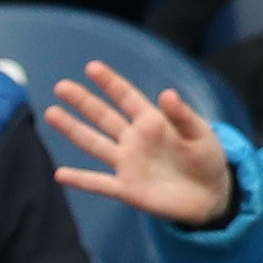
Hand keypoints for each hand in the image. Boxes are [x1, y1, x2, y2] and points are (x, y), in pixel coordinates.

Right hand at [40, 63, 240, 229]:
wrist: (210, 195)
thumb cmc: (206, 157)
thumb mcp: (200, 132)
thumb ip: (182, 115)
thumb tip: (167, 93)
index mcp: (152, 121)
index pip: (126, 97)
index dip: (110, 83)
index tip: (92, 67)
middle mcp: (133, 139)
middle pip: (103, 117)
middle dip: (83, 101)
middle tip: (61, 87)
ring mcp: (127, 163)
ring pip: (94, 144)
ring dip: (73, 130)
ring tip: (51, 114)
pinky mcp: (126, 189)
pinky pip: (99, 183)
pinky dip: (80, 180)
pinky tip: (60, 174)